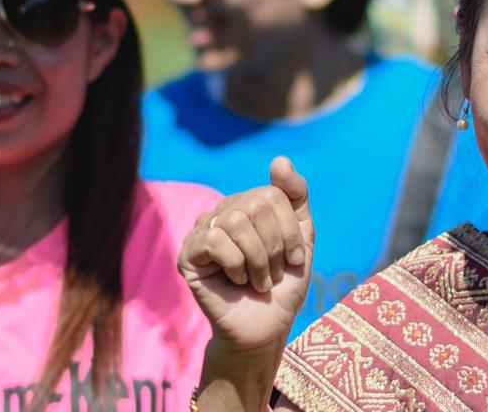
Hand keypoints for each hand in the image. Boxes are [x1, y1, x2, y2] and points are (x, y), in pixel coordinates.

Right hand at [180, 157, 313, 352]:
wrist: (265, 328)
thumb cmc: (282, 287)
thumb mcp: (300, 239)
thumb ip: (295, 198)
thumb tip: (279, 159)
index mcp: (248, 205)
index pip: (273, 194)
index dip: (289, 231)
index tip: (294, 260)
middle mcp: (222, 213)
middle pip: (255, 205)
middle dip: (274, 247)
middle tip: (272, 274)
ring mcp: (202, 232)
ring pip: (234, 221)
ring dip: (257, 259)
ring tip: (257, 281)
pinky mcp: (187, 255)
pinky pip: (214, 239)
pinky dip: (235, 264)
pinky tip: (235, 281)